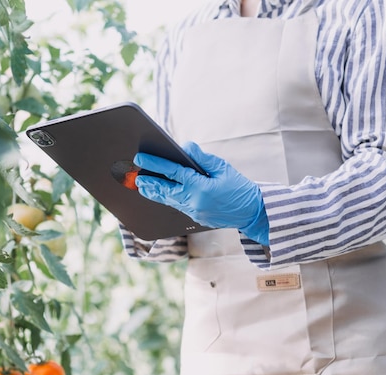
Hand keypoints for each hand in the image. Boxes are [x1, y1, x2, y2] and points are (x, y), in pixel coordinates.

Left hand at [133, 142, 268, 244]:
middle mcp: (194, 201)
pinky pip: (176, 206)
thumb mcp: (222, 167)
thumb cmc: (239, 187)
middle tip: (134, 175)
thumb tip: (184, 146)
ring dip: (154, 192)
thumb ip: (201, 157)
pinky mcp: (195, 217)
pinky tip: (158, 193)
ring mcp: (194, 211)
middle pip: (165, 190)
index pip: (173, 173)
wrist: (252, 212)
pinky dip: (166, 199)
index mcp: (201, 187)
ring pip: (168, 200)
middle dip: (149, 182)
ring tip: (141, 185)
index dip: (155, 164)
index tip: (141, 158)